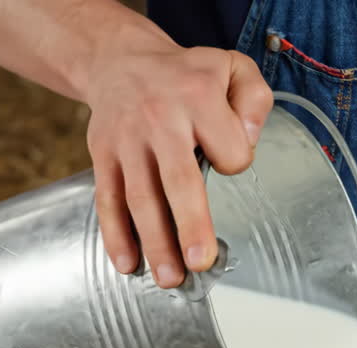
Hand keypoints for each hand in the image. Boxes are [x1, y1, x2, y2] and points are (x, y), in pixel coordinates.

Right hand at [83, 32, 272, 287]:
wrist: (119, 60)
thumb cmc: (188, 75)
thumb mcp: (232, 67)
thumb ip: (254, 99)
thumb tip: (248, 140)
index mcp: (198, 97)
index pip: (229, 149)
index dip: (236, 162)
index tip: (232, 164)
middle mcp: (160, 119)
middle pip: (177, 178)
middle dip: (190, 223)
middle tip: (200, 262)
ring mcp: (127, 140)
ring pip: (139, 197)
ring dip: (154, 241)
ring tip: (170, 278)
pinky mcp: (102, 155)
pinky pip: (107, 199)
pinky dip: (114, 234)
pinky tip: (127, 264)